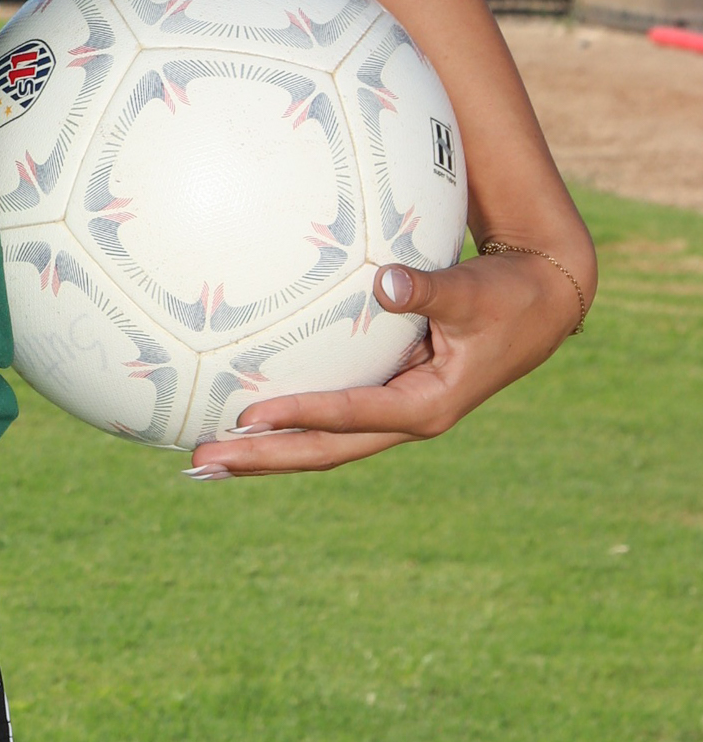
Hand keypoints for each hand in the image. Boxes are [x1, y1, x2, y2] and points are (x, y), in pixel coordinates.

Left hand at [183, 247, 584, 477]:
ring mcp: (393, 411)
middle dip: (263, 458)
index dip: (301, 417)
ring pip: (323, 444)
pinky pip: (330, 418)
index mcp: (427, 406)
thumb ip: (429, 289)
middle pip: (324, 450)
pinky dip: (289, 425)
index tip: (249, 417)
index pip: (351, 416)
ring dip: (266, 453)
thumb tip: (386, 280)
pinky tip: (244, 420)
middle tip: (201, 461)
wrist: (538, 305)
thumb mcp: (473, 292)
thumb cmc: (506, 295)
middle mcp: (405, 418)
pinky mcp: (387, 395)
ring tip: (205, 460)